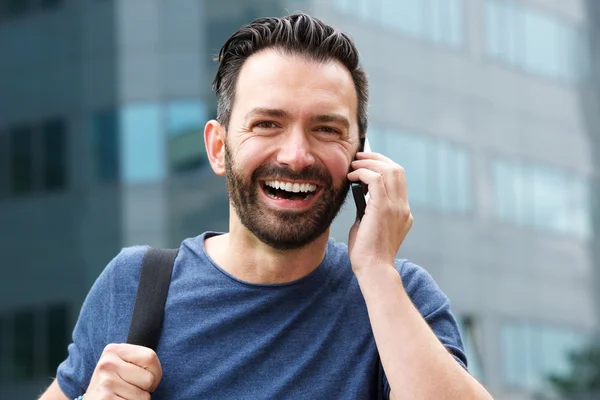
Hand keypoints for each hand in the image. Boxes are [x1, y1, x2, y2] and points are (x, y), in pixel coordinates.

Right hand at [84, 343, 161, 399]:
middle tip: (129, 390)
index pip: (151, 357)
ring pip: (144, 397)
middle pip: (149, 379)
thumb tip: (170, 356)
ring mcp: (105, 382)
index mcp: (113, 350)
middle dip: (145, 389)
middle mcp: (107, 364)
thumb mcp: (122, 366)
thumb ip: (138, 361)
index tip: (143, 379)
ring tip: (122, 397)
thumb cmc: (113, 386)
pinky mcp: (105, 399)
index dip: (155, 373)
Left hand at [347, 151, 412, 272]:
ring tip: (354, 165)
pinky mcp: (383, 208)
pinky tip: (351, 177)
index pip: (399, 179)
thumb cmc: (367, 252)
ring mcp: (396, 207)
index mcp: (403, 212)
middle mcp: (403, 207)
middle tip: (359, 157)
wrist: (373, 269)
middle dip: (377, 159)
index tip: (368, 163)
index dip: (384, 166)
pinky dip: (363, 173)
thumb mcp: (370, 226)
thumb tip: (358, 194)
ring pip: (389, 170)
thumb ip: (368, 210)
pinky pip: (376, 179)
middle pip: (397, 170)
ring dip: (369, 163)